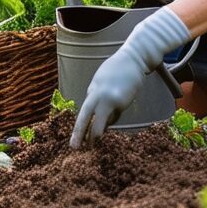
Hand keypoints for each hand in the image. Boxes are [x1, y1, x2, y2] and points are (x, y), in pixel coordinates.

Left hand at [70, 7, 191, 146]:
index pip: (82, 112)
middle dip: (80, 134)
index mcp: (91, 91)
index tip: (73, 141)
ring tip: (98, 134)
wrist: (134, 59)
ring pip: (102, 122)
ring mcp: (109, 99)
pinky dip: (115, 115)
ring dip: (100, 131)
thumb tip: (94, 114)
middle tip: (74, 148)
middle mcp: (97, 95)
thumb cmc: (117, 71)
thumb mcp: (100, 82)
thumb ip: (96, 97)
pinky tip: (121, 102)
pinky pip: (116, 115)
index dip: (77, 128)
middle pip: (85, 118)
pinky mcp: (121, 101)